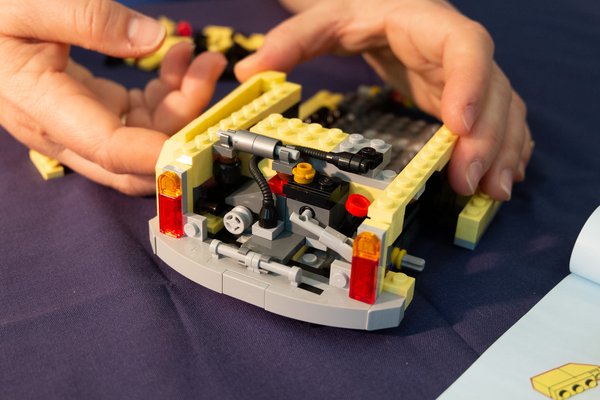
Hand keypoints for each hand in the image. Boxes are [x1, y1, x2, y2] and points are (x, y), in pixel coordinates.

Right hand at [0, 0, 225, 194]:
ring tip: (200, 59)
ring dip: (182, 104)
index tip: (199, 138)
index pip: (110, 150)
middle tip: (207, 76)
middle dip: (183, 128)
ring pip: (145, 139)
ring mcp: (82, 123)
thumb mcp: (28, 4)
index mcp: (42, 108)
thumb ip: (87, 18)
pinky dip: (168, 95)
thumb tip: (152, 39)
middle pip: (136, 159)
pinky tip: (177, 62)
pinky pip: (142, 117)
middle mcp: (64, 130)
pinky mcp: (95, 109)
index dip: (159, 154)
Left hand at [236, 0, 531, 200]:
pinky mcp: (466, 98)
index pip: (464, 46)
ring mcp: (466, 77)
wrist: (385, 8)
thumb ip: (291, 41)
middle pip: (492, 89)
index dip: (470, 84)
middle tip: (469, 181)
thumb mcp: (324, 19)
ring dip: (502, 152)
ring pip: (503, 110)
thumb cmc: (359, 11)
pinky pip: (499, 121)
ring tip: (492, 192)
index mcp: (428, 24)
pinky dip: (504, 150)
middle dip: (487, 137)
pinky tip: (500, 178)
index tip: (460, 125)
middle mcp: (457, 52)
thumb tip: (250, 71)